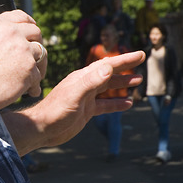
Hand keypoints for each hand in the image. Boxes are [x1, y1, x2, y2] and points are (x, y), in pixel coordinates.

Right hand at [0, 10, 43, 115]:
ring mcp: (23, 49)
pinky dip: (34, 84)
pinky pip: (38, 74)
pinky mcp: (29, 68)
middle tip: (35, 56)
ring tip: (33, 78)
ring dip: (38, 65)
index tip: (32, 34)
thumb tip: (1, 38)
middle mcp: (11, 32)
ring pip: (41, 52)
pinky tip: (29, 92)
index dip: (29, 24)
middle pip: (35, 32)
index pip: (21, 16)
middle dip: (37, 43)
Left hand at [18, 50, 144, 149]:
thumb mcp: (75, 95)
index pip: (107, 64)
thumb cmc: (55, 110)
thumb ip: (91, 82)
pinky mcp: (86, 110)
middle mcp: (85, 84)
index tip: (140, 54)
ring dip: (123, 83)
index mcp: (83, 77)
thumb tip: (108, 67)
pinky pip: (105, 104)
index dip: (124, 59)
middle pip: (109, 72)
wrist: (42, 128)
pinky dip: (116, 103)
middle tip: (141, 59)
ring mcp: (86, 97)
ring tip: (138, 81)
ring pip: (108, 87)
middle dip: (125, 66)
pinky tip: (127, 103)